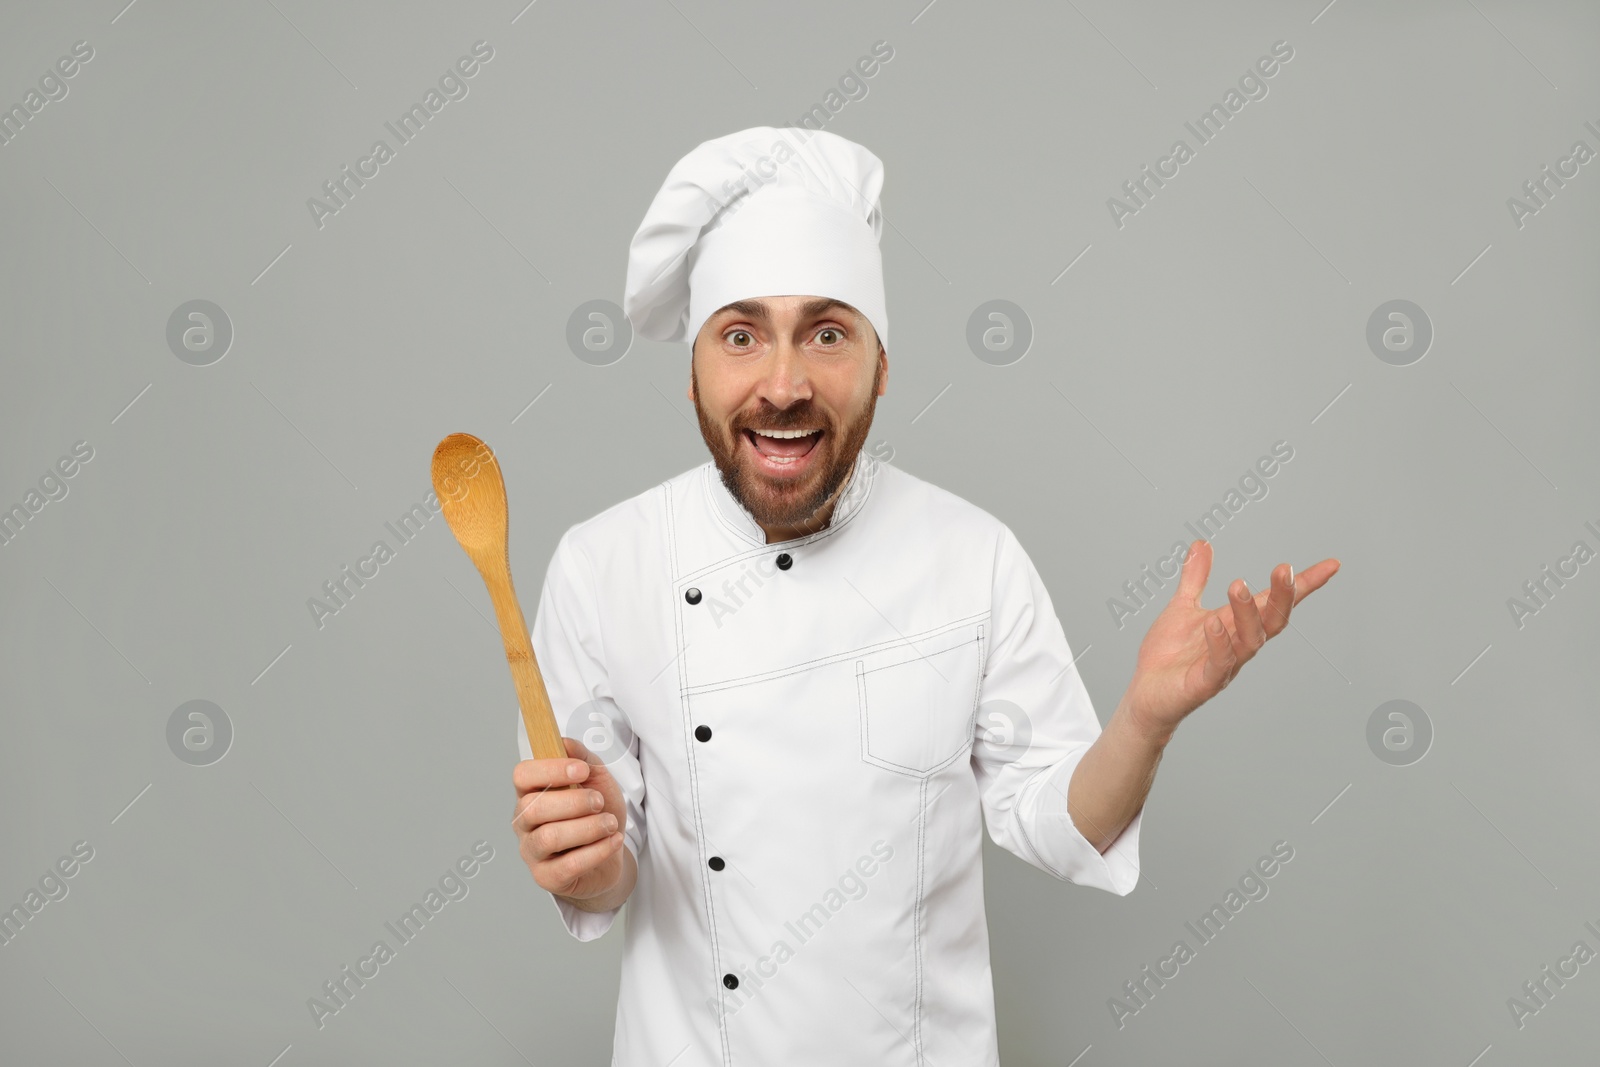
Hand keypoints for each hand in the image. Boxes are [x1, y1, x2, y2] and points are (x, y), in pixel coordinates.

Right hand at [512, 737, 629, 906]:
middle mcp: (524, 822)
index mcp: (531, 793)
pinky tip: (613, 841)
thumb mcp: (597, 780)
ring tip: (610, 824)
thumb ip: (582, 758)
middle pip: (534, 807)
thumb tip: (564, 743)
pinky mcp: (547, 877)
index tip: (581, 770)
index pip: (522, 775)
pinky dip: (597, 851)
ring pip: (549, 837)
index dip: (550, 770)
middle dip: (574, 802)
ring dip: (587, 828)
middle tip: (599, 802)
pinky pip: (568, 865)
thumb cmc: (597, 814)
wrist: (610, 853)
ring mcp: (532, 851)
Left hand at [1123, 540, 1339, 743]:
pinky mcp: (1205, 683)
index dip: (1305, 585)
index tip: (1331, 565)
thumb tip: (1202, 544)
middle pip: (1273, 620)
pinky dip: (1220, 643)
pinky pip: (1220, 664)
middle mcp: (1239, 645)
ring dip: (1248, 613)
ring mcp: (1226, 666)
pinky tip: (1214, 623)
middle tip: (1284, 568)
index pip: (1276, 602)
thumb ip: (1196, 577)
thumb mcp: (1182, 606)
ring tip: (1237, 585)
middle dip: (1283, 595)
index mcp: (1237, 625)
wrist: (1144, 694)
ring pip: (1251, 640)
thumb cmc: (1168, 655)